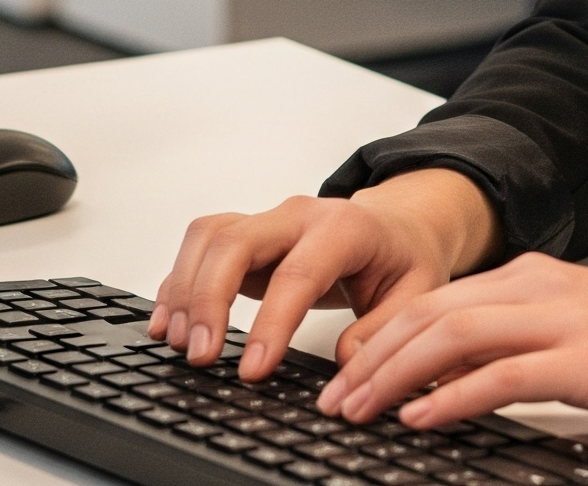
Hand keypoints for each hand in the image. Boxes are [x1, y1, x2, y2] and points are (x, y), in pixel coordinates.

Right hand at [149, 170, 500, 379]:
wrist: (399, 225)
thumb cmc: (403, 258)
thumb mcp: (417, 294)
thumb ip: (383, 330)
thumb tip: (345, 364)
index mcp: (345, 228)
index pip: (298, 273)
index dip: (271, 324)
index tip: (253, 371)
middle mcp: (299, 216)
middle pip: (237, 241)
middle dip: (210, 299)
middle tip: (202, 358)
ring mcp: (269, 222)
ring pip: (210, 236)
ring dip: (187, 289)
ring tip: (181, 345)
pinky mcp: (248, 237)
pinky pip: (201, 247)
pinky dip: (178, 282)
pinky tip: (170, 323)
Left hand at [313, 254, 587, 438]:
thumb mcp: (585, 341)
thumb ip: (525, 350)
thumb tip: (458, 384)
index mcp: (540, 279)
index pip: (441, 300)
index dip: (384, 336)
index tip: (345, 374)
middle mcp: (544, 287)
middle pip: (434, 312)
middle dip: (372, 355)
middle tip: (330, 397)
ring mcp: (566, 319)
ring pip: (455, 334)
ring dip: (394, 374)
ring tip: (354, 410)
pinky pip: (503, 372)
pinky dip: (452, 393)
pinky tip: (420, 416)